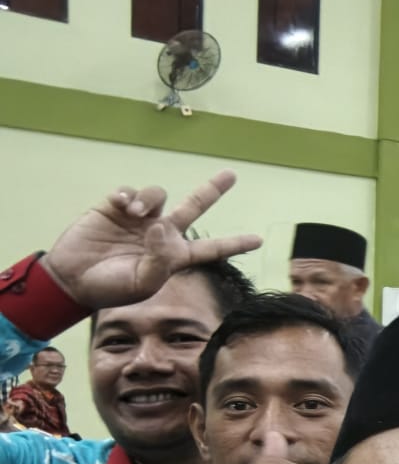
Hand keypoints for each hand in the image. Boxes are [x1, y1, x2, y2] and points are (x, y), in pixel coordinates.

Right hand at [40, 170, 261, 309]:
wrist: (74, 280)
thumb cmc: (112, 288)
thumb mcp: (143, 282)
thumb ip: (160, 259)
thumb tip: (161, 226)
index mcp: (175, 255)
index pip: (211, 248)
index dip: (234, 243)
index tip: (259, 239)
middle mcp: (161, 233)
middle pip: (194, 206)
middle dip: (212, 190)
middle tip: (231, 174)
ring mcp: (139, 218)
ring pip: (158, 193)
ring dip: (149, 198)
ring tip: (135, 213)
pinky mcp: (114, 208)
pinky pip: (129, 191)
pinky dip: (128, 194)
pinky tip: (121, 206)